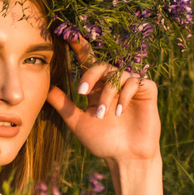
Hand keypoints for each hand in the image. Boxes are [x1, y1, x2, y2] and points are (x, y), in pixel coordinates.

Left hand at [47, 41, 161, 165]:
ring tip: (103, 115)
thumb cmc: (103, 142)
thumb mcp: (78, 122)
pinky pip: (135, 82)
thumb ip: (64, 105)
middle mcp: (114, 83)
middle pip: (101, 65)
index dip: (79, 48)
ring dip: (108, 95)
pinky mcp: (148, 90)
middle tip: (81, 92)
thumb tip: (46, 89)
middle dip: (90, 75)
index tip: (68, 35)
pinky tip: (119, 112)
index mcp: (97, 88)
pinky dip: (124, 96)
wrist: (126, 158)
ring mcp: (131, 86)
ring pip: (117, 75)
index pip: (88, 63)